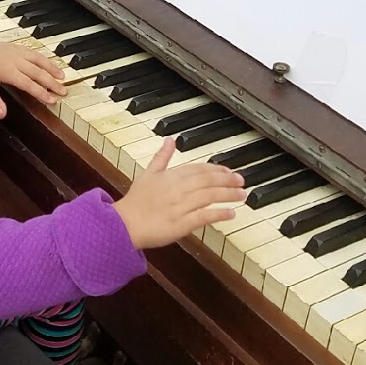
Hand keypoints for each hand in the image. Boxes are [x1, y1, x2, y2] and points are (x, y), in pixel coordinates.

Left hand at [0, 38, 65, 118]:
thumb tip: (2, 115)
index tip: (52, 100)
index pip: (29, 84)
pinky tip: (50, 64)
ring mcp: (16, 52)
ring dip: (51, 68)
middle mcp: (14, 60)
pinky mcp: (15, 46)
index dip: (41, 92)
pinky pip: (33, 52)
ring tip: (63, 77)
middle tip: (63, 91)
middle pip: (38, 72)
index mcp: (7, 71)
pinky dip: (44, 58)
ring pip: (38, 60)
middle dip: (52, 82)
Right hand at [114, 138, 245, 249]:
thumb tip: (170, 140)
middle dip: (227, 180)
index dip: (217, 169)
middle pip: (208, 181)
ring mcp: (181, 206)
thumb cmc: (135, 201)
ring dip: (228, 194)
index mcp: (171, 176)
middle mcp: (178, 189)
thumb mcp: (148, 173)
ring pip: (210, 196)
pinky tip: (230, 213)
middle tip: (241, 181)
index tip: (229, 171)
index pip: (199, 169)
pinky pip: (204, 216)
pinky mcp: (182, 224)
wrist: (124, 224)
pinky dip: (218, 214)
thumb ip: (162, 157)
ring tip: (241, 195)